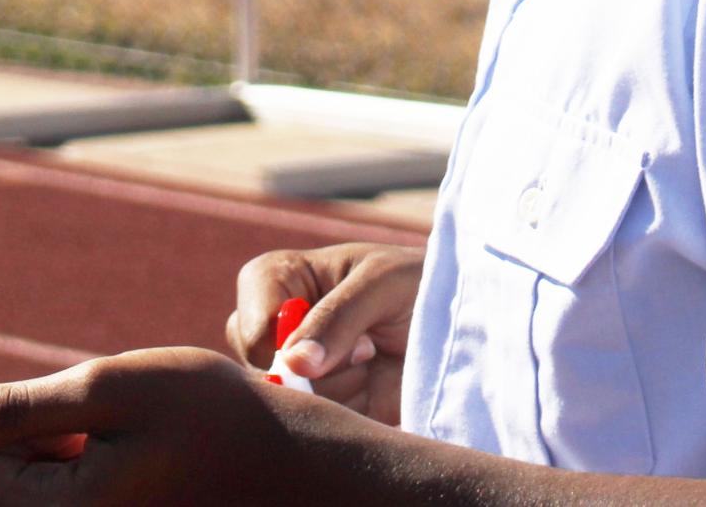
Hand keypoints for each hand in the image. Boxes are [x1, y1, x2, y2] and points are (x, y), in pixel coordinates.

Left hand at [0, 346, 312, 504]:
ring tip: (141, 450)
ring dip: (74, 465)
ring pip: (41, 501)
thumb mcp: (113, 387)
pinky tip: (151, 474)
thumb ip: (21, 405)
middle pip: (2, 493)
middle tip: (124, 430)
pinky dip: (102, 485)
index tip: (94, 414)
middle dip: (47, 448)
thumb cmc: (210, 418)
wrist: (296, 469)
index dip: (25, 422)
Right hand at [226, 242, 423, 424]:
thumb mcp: (384, 282)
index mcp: (281, 280)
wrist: (456, 322)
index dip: (282, 343)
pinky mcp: (319, 405)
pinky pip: (315, 426)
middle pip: (260, 372)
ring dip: (339, 390)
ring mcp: (296, 370)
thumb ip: (339, 316)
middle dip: (317, 370)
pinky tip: (373, 385)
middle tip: (366, 346)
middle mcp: (277, 327)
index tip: (338, 336)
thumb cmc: (417, 282)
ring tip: (373, 358)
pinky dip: (350, 412)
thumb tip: (293, 364)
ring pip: (289, 403)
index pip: (249, 323)